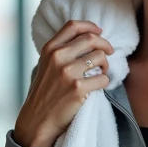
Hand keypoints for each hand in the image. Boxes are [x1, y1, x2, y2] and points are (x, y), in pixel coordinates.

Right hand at [13, 20, 113, 146]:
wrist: (38, 120)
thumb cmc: (44, 93)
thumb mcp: (46, 66)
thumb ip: (60, 52)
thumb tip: (87, 39)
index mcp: (50, 49)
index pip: (73, 26)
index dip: (91, 26)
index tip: (99, 32)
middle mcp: (58, 57)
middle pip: (91, 39)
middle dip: (105, 45)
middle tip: (109, 52)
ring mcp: (68, 72)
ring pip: (100, 57)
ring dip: (106, 65)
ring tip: (101, 73)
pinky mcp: (78, 88)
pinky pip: (103, 78)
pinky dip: (105, 82)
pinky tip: (98, 86)